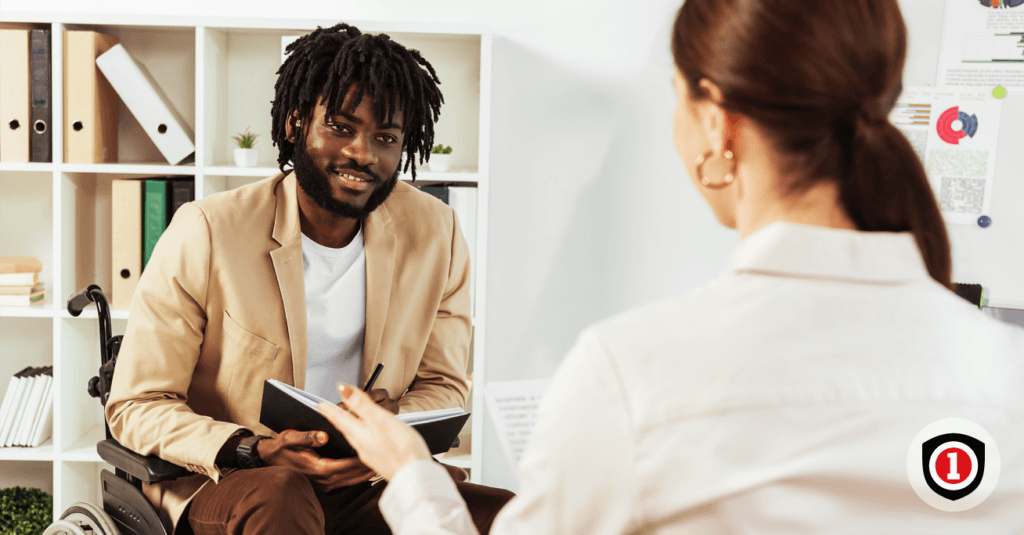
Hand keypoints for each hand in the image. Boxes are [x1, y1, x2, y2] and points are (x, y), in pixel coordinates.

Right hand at [255, 429, 374, 490]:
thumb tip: (323, 436)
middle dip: (368, 467)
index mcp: (318, 468)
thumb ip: (307, 437)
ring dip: (366, 473)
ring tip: (382, 462)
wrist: (269, 458)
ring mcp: (325, 483)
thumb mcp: (290, 438)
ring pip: (351, 480)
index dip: (360, 460)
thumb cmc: (281, 447)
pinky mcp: (325, 482)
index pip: (345, 465)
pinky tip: (368, 468)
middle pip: (352, 475)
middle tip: (386, 457)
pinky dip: (358, 475)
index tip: (375, 453)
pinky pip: (346, 480)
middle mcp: (323, 479)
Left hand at [319, 383, 430, 480]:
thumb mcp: (380, 420)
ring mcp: (371, 455)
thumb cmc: (401, 448)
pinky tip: (366, 439)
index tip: (318, 404)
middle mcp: (362, 446)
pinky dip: (360, 437)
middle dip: (337, 419)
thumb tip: (342, 388)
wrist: (415, 477)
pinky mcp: (381, 461)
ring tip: (344, 422)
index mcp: (360, 434)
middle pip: (345, 428)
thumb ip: (361, 404)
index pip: (340, 418)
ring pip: (355, 438)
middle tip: (328, 412)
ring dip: (348, 428)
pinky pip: (364, 446)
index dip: (329, 409)